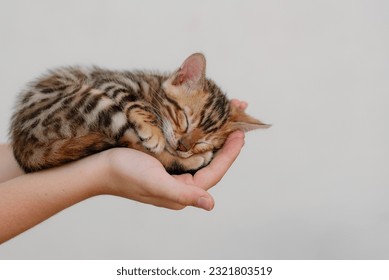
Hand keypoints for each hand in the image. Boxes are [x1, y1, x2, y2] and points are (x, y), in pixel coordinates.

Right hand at [100, 130, 244, 209]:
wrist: (98, 167)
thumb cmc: (124, 175)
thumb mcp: (155, 183)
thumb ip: (183, 194)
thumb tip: (211, 204)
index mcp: (182, 192)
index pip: (214, 172)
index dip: (229, 154)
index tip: (240, 134)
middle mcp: (182, 183)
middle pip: (211, 162)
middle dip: (226, 144)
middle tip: (238, 123)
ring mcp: (174, 171)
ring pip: (201, 154)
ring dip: (214, 138)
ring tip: (226, 121)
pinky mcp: (165, 160)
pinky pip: (188, 149)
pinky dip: (199, 137)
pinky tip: (204, 126)